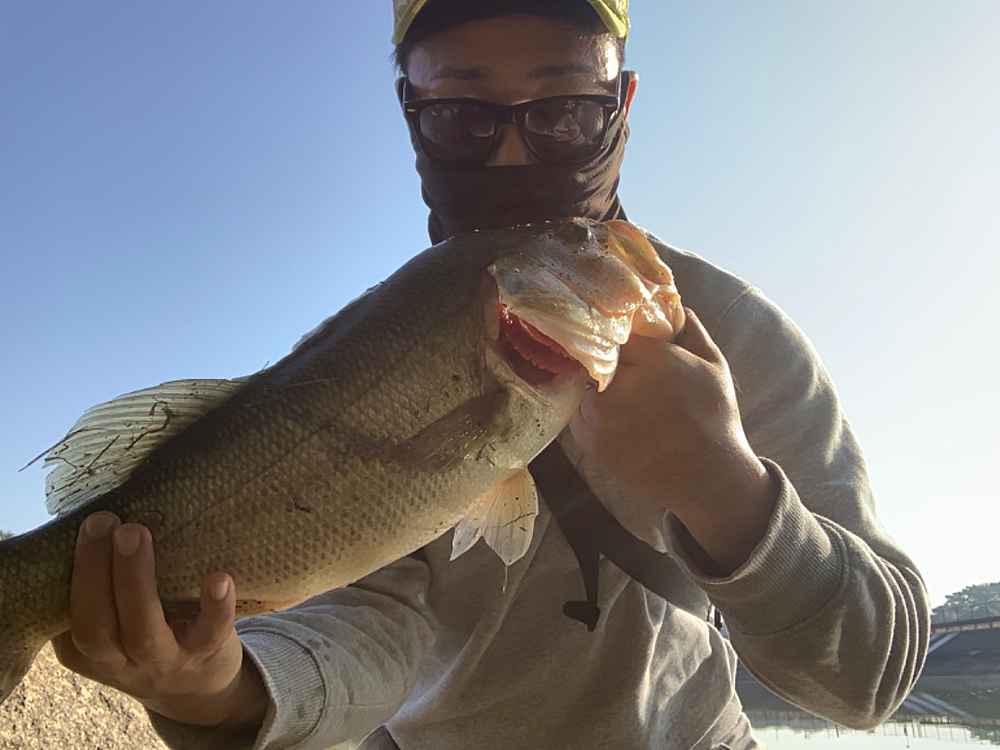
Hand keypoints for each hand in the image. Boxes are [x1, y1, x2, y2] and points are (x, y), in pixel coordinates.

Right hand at [52, 512, 268, 729]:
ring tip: (136, 532)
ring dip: (136, 581)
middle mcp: (121, 661)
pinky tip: (219, 577)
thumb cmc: (149, 635)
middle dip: (95, 572)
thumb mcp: (115, 624)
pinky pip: (210, 633)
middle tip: (103, 521)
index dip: (75, 574)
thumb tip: (101, 519)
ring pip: (143, 631)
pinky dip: (215, 606)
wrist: (199, 689)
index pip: (71, 619)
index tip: (87, 524)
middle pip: (97, 627)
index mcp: (89, 650)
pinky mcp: (207, 654)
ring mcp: (164, 661)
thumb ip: (104, 587)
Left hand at [563, 307, 776, 573]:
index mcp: (651, 360)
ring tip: (609, 387)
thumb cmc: (715, 418)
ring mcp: (600, 417)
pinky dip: (586, 409)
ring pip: (579, 383)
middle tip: (605, 356)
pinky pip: (577, 414)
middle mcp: (619, 386)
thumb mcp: (714, 367)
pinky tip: (607, 411)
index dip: (613, 329)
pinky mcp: (590, 443)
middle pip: (591, 355)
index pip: (614, 329)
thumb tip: (673, 306)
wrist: (706, 479)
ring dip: (588, 382)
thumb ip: (692, 332)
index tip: (615, 331)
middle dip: (598, 355)